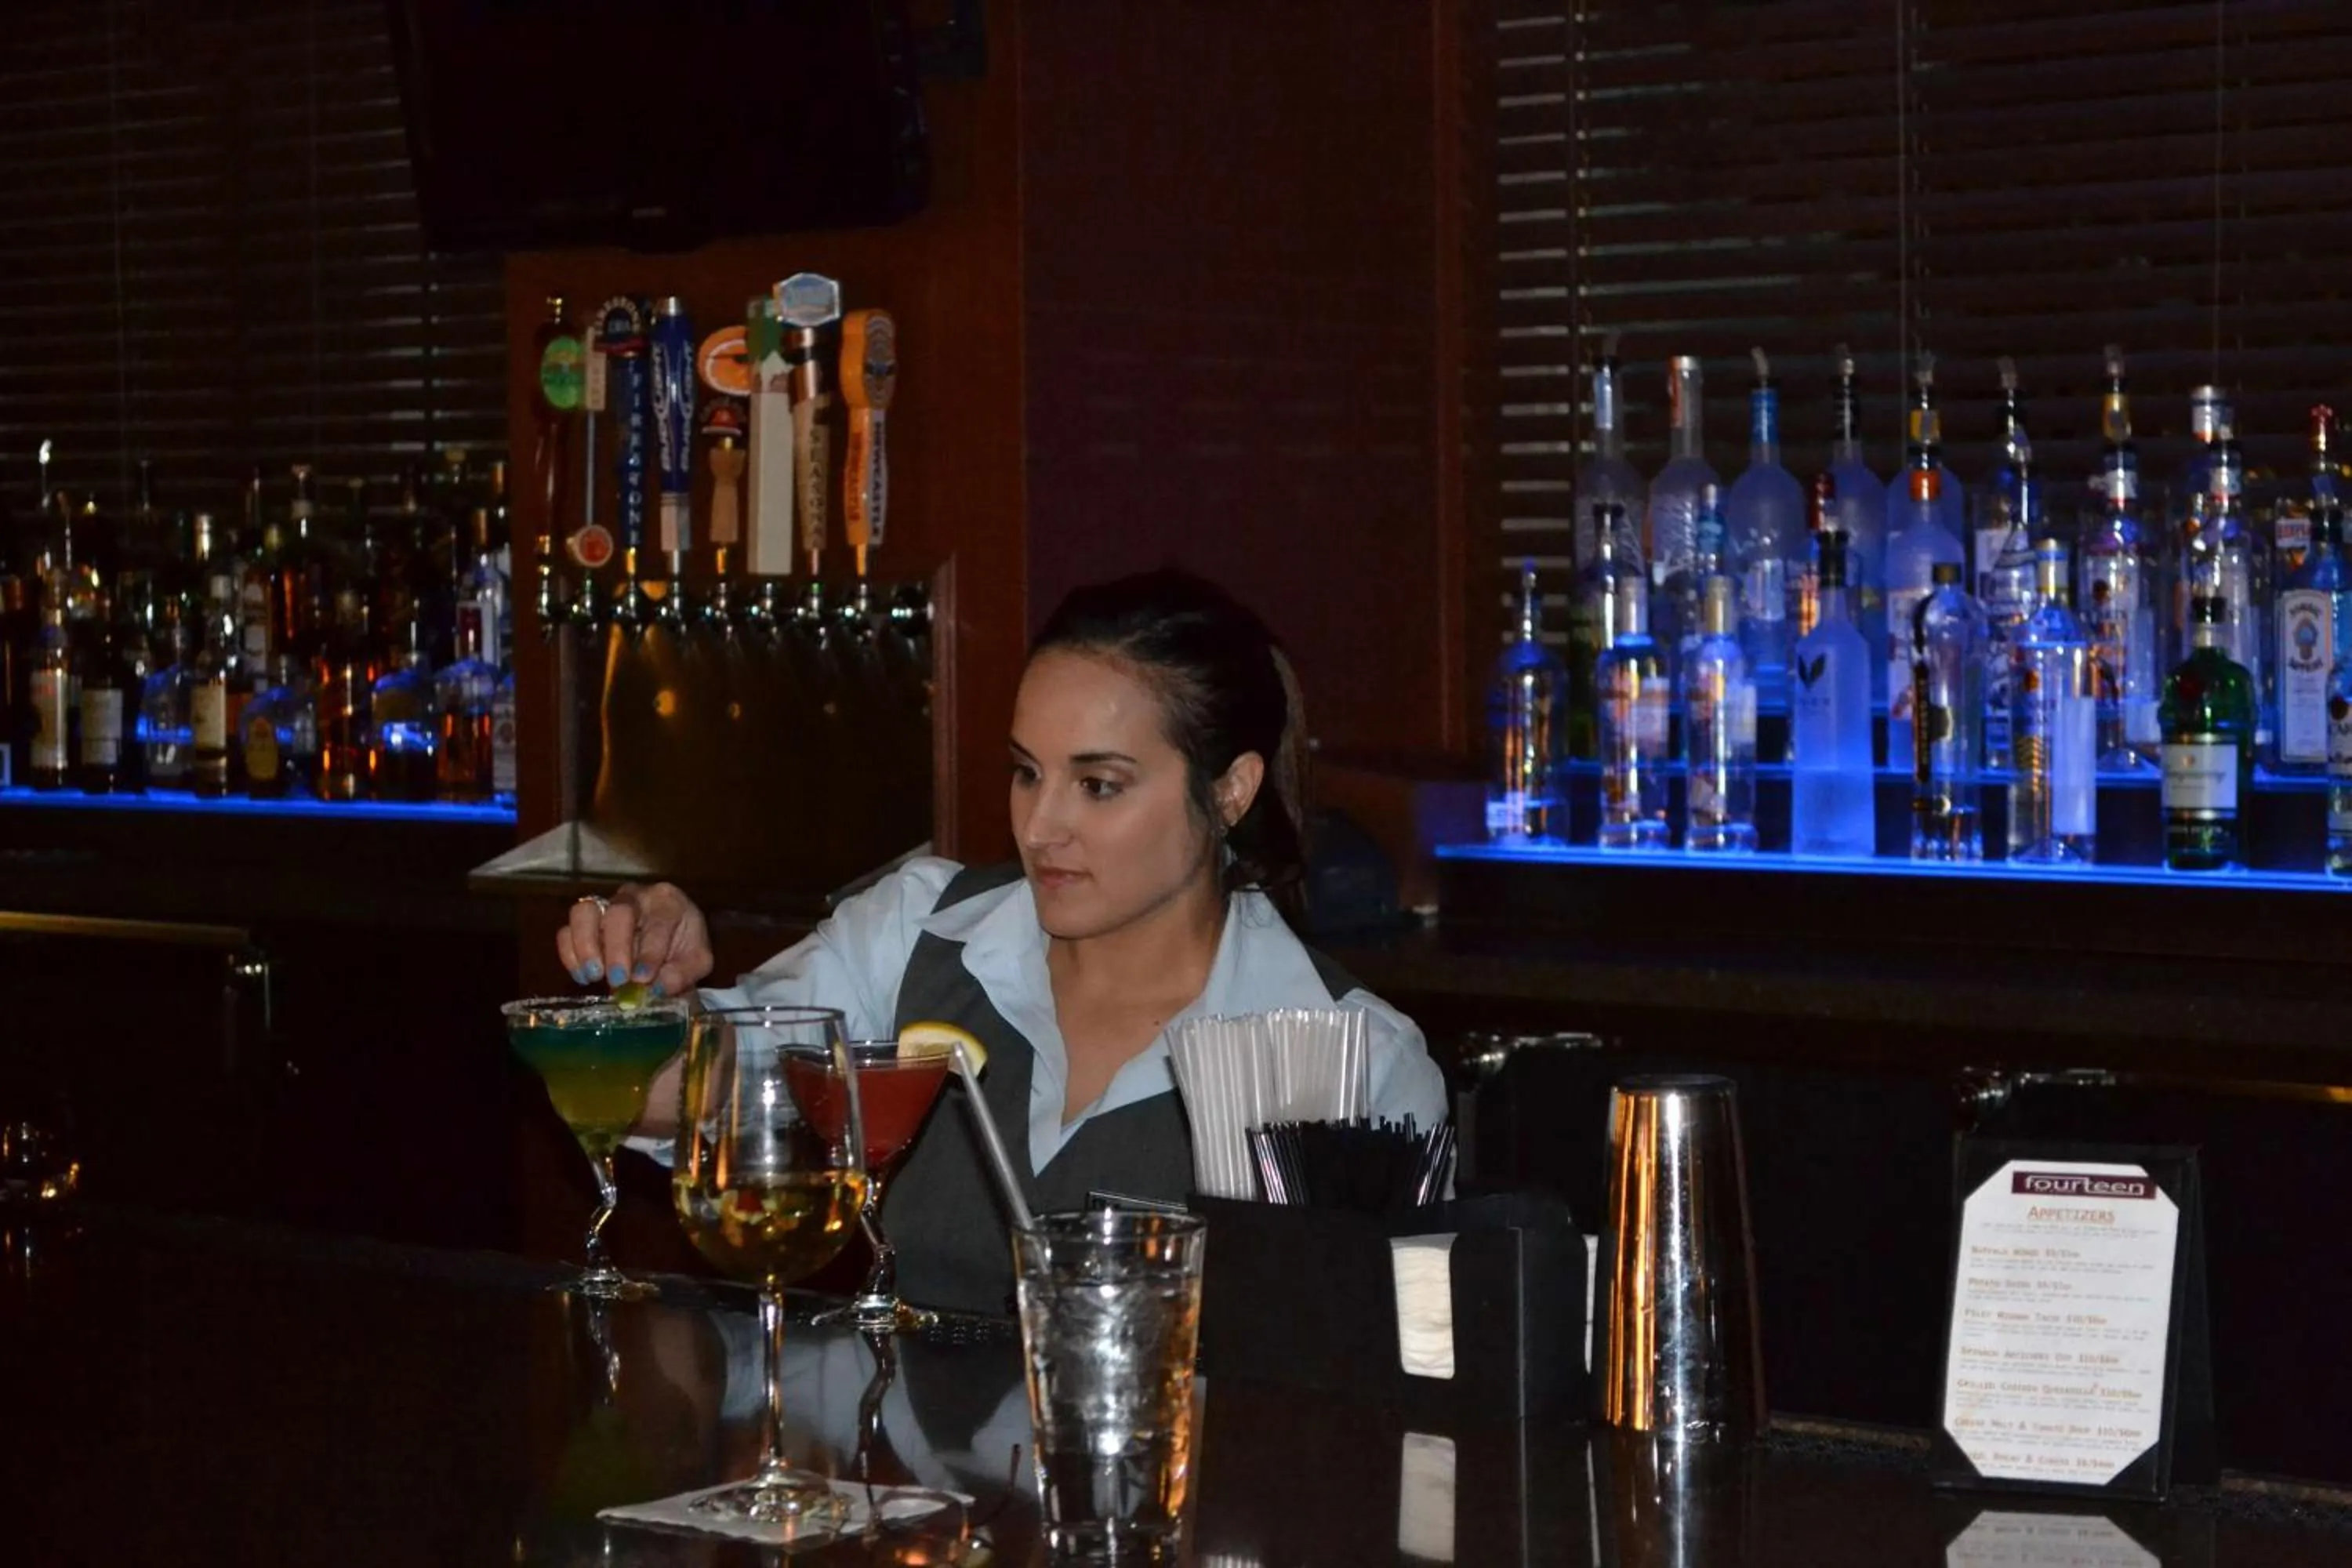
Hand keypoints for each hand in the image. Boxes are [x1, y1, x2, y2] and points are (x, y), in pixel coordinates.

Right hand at [557, 882, 714, 997]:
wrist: (666, 946)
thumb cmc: (683, 948)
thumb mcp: (696, 962)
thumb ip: (684, 973)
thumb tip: (658, 987)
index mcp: (667, 901)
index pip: (657, 921)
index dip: (650, 952)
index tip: (644, 978)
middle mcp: (634, 896)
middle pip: (619, 911)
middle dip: (617, 948)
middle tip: (619, 980)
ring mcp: (605, 904)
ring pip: (584, 912)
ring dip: (586, 946)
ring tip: (594, 975)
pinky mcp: (584, 921)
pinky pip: (567, 930)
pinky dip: (570, 954)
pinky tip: (583, 977)